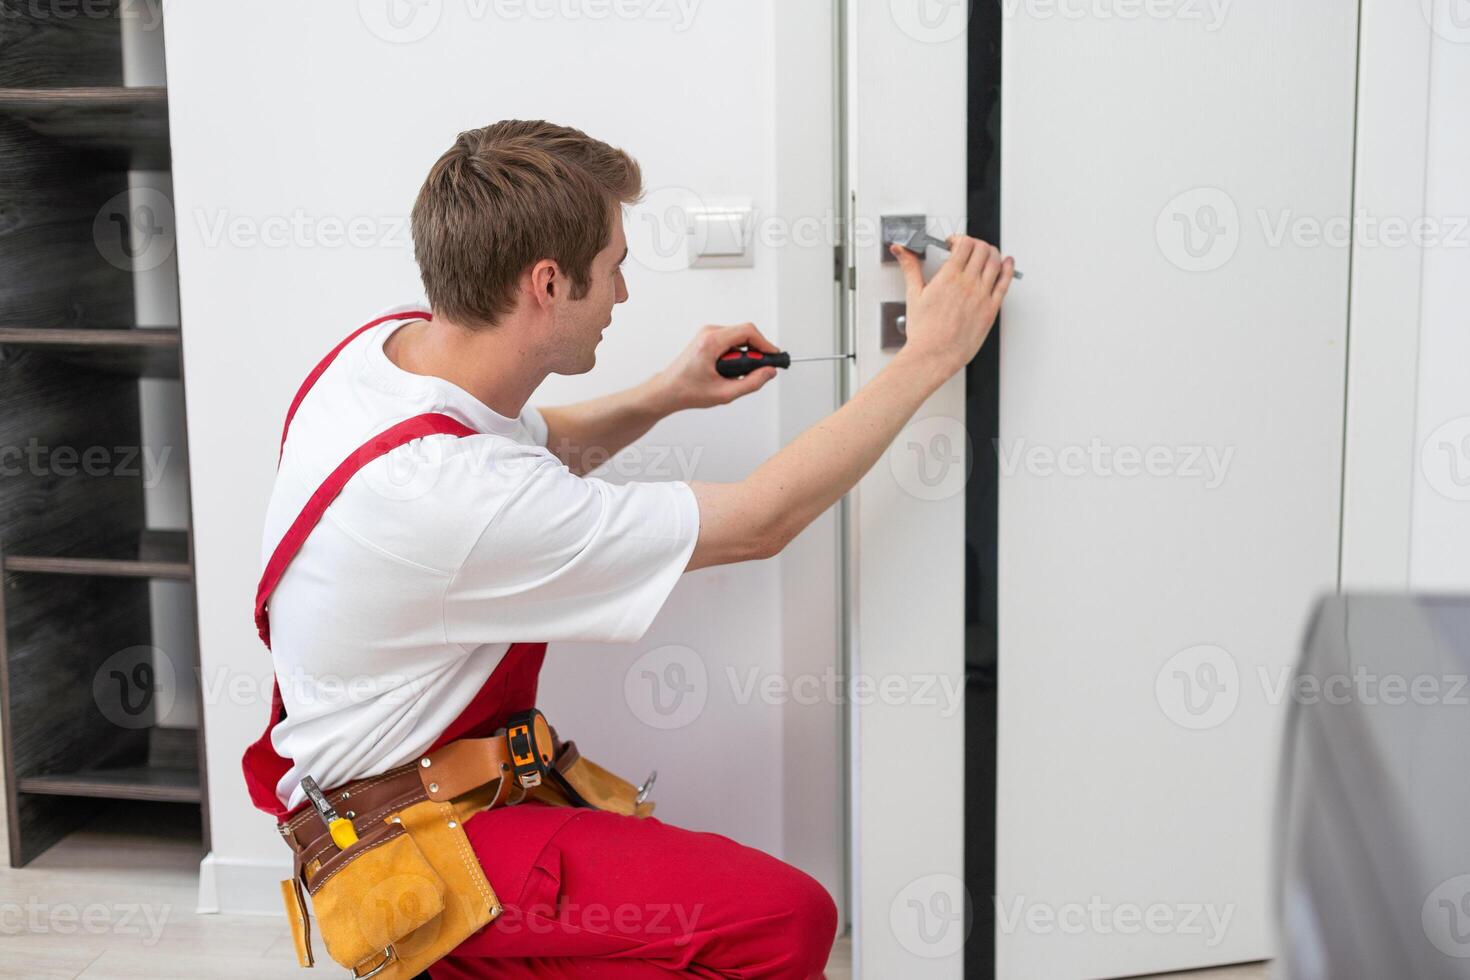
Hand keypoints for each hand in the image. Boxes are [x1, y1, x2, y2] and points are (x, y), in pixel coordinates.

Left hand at [656, 322, 780, 410]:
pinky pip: (730, 340)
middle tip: (760, 369)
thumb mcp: (725, 393)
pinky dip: (737, 354)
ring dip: (745, 354)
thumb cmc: (688, 390)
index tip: (773, 356)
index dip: (765, 344)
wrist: (668, 390)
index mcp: (711, 341)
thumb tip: (768, 372)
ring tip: (739, 373)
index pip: (748, 332)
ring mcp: (707, 334)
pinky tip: (731, 370)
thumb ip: (751, 383)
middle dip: (756, 351)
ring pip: (738, 337)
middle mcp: (709, 333)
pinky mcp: (707, 339)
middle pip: (745, 332)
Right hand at [889, 236, 1013, 377]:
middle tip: (968, 248)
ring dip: (991, 252)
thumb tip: (900, 251)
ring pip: (995, 261)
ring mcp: (982, 296)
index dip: (960, 238)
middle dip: (975, 243)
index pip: (964, 244)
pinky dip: (1008, 268)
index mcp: (949, 277)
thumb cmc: (924, 331)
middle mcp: (968, 284)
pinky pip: (1005, 283)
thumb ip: (909, 267)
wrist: (934, 355)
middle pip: (982, 249)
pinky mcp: (991, 309)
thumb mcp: (914, 294)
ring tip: (984, 254)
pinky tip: (1007, 263)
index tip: (953, 243)